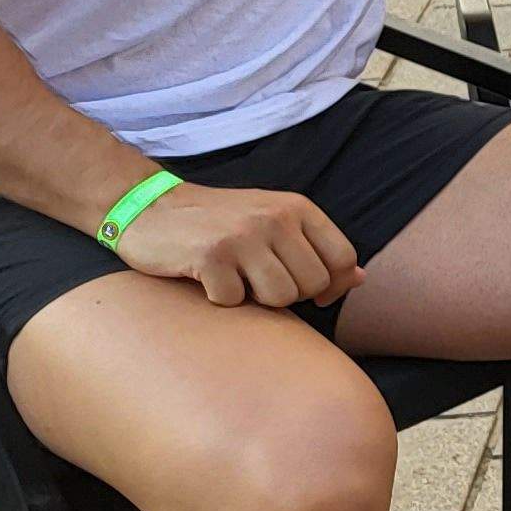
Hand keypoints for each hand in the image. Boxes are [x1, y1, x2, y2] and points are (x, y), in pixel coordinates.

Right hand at [116, 182, 362, 308]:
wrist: (150, 208)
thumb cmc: (220, 223)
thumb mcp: (274, 222)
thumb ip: (317, 248)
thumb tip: (361, 279)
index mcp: (298, 208)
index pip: (343, 259)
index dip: (332, 285)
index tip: (309, 291)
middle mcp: (276, 217)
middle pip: (313, 285)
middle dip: (288, 293)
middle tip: (257, 278)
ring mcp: (244, 235)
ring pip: (280, 297)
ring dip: (256, 300)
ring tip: (235, 276)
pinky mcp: (211, 256)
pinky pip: (235, 302)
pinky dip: (219, 299)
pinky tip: (206, 277)